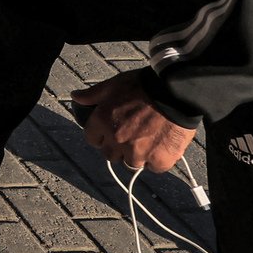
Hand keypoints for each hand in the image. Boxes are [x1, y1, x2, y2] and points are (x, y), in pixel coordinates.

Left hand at [72, 73, 195, 173]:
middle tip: (132, 136)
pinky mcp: (159, 159)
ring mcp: (138, 152)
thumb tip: (75, 97)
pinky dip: (158, 159)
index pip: (93, 139)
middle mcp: (117, 140)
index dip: (102, 136)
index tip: (111, 132)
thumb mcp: (113, 85)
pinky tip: (162, 146)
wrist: (176, 92)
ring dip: (138, 155)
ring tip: (149, 140)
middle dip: (118, 148)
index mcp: (102, 122)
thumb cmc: (143, 86)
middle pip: (110, 155)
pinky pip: (154, 167)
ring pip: (132, 163)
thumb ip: (92, 95)